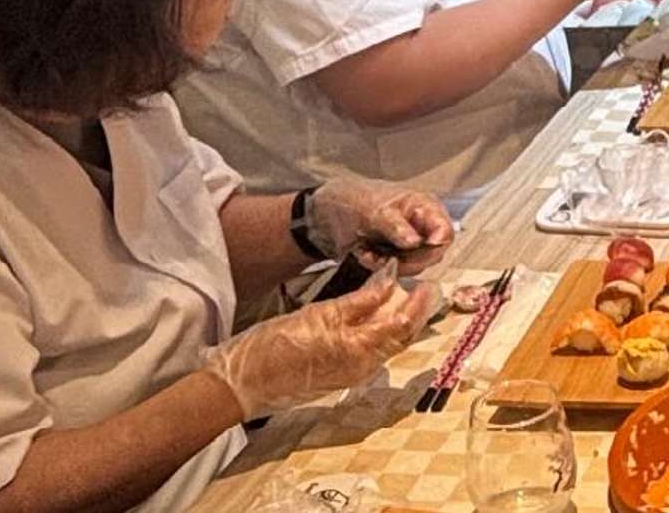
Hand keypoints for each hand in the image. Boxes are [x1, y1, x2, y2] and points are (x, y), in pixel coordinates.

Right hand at [201, 267, 436, 419]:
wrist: (241, 384)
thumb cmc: (272, 346)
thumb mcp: (316, 315)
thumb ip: (357, 302)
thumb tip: (388, 284)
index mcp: (358, 350)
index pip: (402, 325)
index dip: (418, 304)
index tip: (427, 284)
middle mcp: (362, 368)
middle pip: (400, 339)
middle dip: (414, 315)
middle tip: (420, 290)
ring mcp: (351, 376)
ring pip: (386, 348)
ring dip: (397, 324)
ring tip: (399, 299)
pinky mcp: (340, 378)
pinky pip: (371, 355)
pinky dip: (379, 336)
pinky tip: (373, 319)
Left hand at [305, 179, 453, 273]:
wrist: (324, 215)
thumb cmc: (352, 201)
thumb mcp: (374, 211)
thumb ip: (396, 226)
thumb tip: (416, 242)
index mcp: (424, 208)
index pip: (445, 231)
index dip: (436, 244)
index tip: (414, 250)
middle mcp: (422, 227)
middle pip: (432, 254)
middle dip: (407, 259)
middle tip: (386, 256)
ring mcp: (409, 244)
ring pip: (414, 266)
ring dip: (390, 264)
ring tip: (368, 252)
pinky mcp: (394, 258)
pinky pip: (396, 271)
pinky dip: (378, 267)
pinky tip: (364, 255)